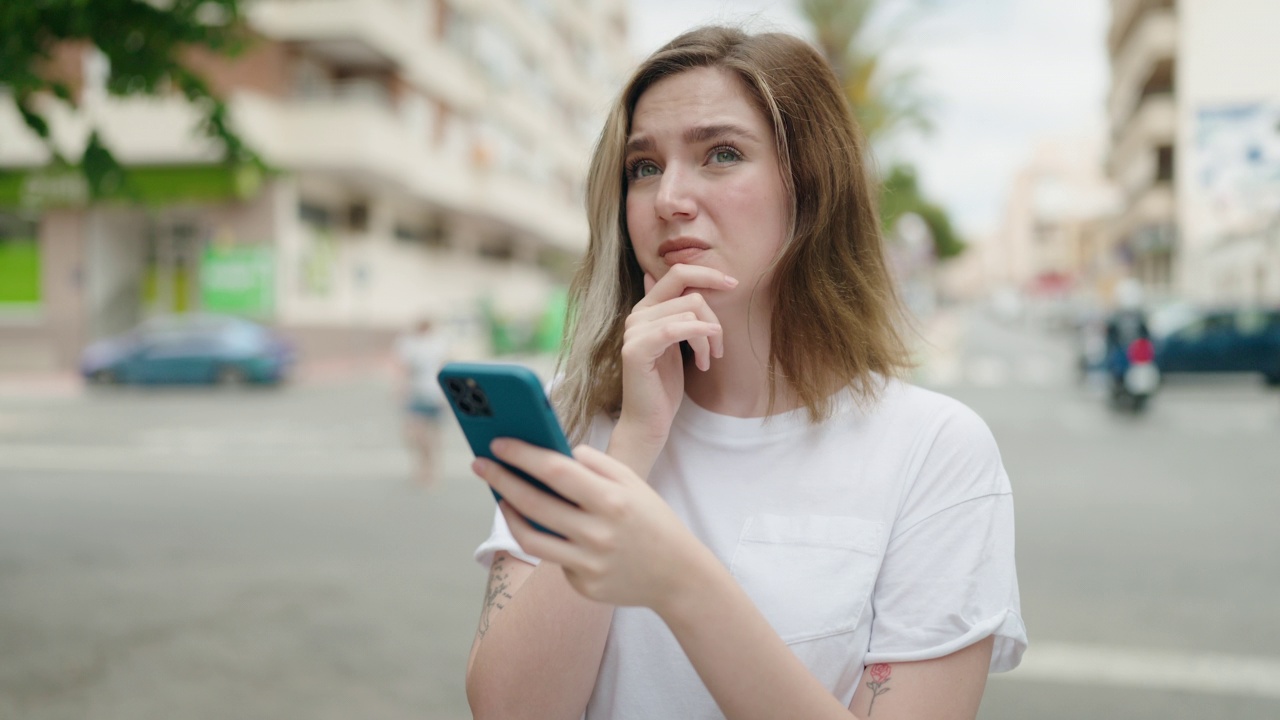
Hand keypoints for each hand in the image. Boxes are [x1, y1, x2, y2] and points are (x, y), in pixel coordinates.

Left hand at [473, 439, 707, 610]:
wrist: (678, 576)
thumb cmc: (652, 520)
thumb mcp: (634, 483)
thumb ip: (596, 463)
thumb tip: (556, 451)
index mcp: (612, 500)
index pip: (556, 470)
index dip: (522, 455)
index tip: (497, 443)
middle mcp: (598, 534)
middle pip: (533, 503)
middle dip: (501, 480)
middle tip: (480, 464)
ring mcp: (588, 564)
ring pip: (531, 537)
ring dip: (508, 513)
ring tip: (500, 496)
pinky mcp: (583, 586)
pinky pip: (553, 559)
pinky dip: (547, 538)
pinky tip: (545, 526)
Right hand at [619, 264, 736, 448]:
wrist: (649, 420)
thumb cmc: (665, 385)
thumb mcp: (676, 343)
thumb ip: (675, 311)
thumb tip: (656, 274)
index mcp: (646, 309)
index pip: (678, 273)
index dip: (708, 273)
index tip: (733, 284)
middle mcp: (637, 315)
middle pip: (690, 293)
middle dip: (714, 316)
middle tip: (720, 346)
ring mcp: (634, 331)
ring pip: (689, 311)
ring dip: (709, 337)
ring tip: (707, 360)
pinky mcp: (636, 349)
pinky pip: (675, 328)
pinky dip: (699, 335)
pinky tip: (707, 355)